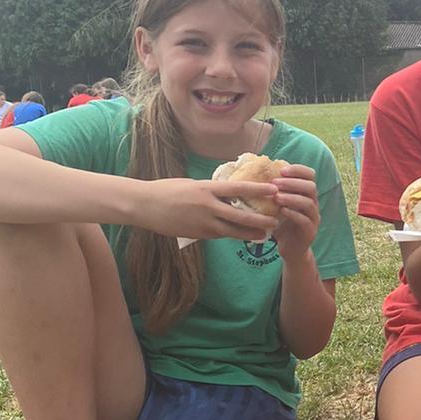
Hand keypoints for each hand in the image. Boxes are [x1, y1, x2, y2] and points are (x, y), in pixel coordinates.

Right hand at [138, 176, 278, 242]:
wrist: (144, 205)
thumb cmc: (167, 190)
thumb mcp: (192, 184)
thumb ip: (211, 190)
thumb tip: (229, 193)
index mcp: (207, 189)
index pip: (238, 189)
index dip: (258, 190)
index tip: (274, 190)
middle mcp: (207, 207)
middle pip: (240, 217)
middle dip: (260, 221)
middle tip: (276, 222)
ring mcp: (202, 223)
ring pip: (232, 231)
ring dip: (250, 234)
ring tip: (264, 235)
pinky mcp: (197, 234)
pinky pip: (219, 235)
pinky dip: (231, 235)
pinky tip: (242, 236)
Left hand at [270, 164, 319, 262]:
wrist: (289, 249)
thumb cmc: (281, 224)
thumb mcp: (276, 205)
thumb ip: (273, 191)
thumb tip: (254, 173)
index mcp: (307, 195)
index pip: (310, 175)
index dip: (298, 170)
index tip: (282, 170)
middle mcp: (313, 204)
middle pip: (311, 187)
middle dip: (292, 183)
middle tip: (275, 183)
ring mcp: (314, 218)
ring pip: (309, 203)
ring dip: (292, 198)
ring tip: (276, 197)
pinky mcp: (310, 232)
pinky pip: (305, 220)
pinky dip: (293, 214)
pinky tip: (281, 211)